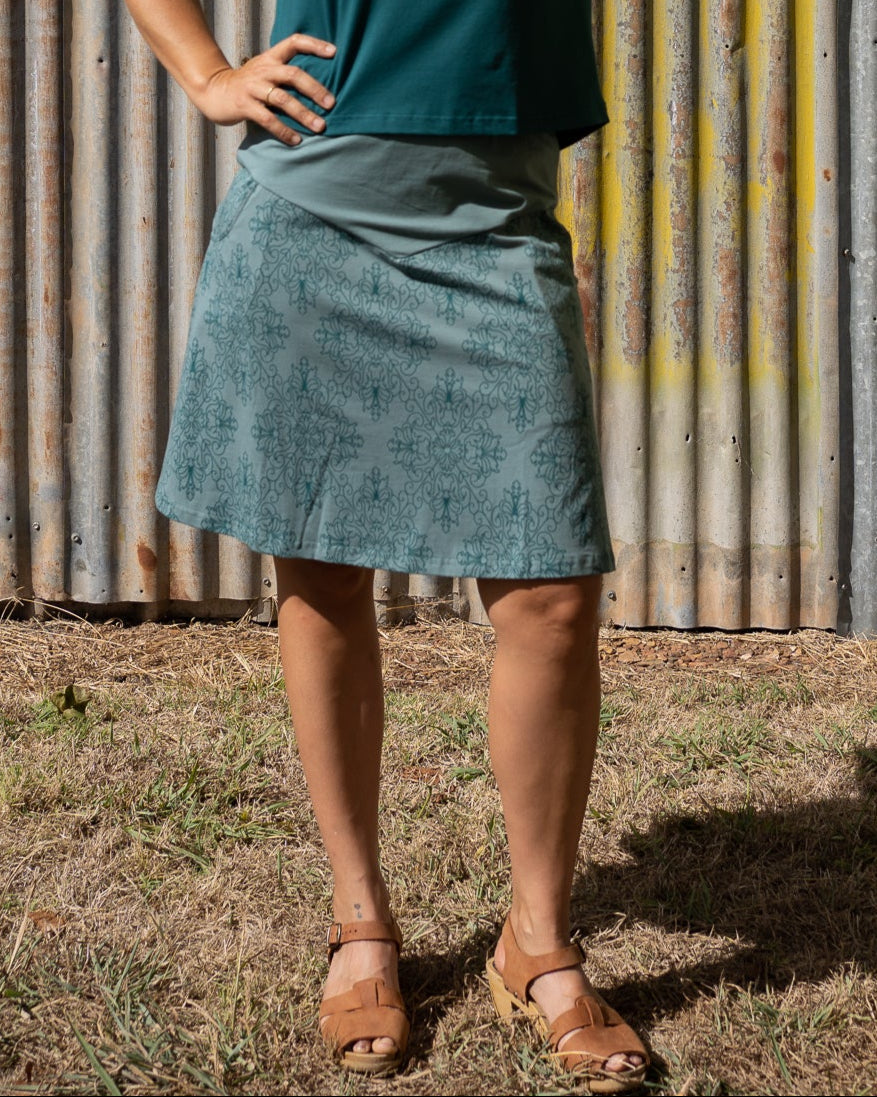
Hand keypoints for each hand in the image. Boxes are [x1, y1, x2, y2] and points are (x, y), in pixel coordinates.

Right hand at [194, 34, 336, 145]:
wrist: (213, 91)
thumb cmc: (247, 86)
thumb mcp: (265, 72)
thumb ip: (285, 74)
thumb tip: (319, 89)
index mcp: (270, 58)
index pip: (293, 42)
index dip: (314, 45)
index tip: (333, 52)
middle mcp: (263, 70)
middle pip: (293, 74)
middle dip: (314, 89)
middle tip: (331, 103)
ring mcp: (253, 87)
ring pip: (283, 99)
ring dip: (303, 114)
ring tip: (319, 127)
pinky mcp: (244, 105)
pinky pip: (268, 119)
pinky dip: (284, 131)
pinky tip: (296, 141)